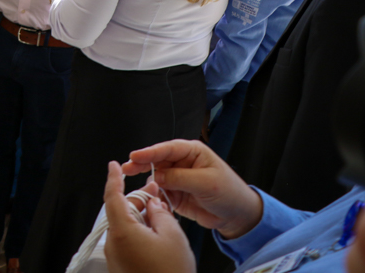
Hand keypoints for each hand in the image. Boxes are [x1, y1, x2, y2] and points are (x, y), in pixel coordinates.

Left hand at [105, 162, 194, 272]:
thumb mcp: (172, 236)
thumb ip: (160, 213)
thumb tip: (153, 203)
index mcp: (122, 231)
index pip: (113, 197)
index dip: (114, 179)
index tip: (114, 166)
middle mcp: (113, 244)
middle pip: (121, 212)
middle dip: (137, 201)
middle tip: (156, 195)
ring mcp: (115, 258)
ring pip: (125, 228)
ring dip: (141, 220)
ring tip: (163, 219)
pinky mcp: (121, 268)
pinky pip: (127, 244)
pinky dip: (140, 235)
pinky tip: (158, 238)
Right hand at [122, 139, 263, 239]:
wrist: (237, 216)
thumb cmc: (229, 193)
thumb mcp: (206, 182)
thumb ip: (180, 178)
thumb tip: (158, 176)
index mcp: (192, 152)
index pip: (166, 148)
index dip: (149, 152)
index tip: (134, 156)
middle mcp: (182, 163)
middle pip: (156, 161)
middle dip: (141, 164)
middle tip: (127, 169)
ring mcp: (177, 179)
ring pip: (156, 178)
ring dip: (148, 183)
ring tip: (142, 189)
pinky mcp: (175, 194)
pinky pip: (159, 193)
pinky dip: (154, 197)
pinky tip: (151, 199)